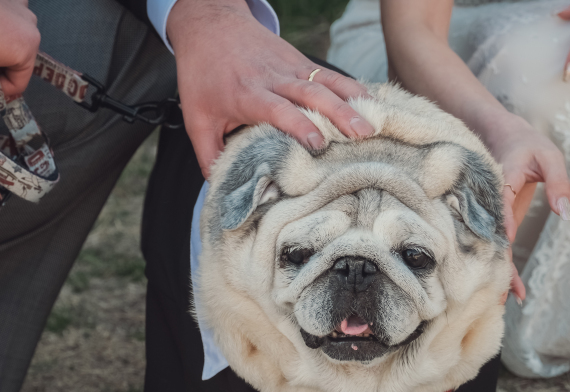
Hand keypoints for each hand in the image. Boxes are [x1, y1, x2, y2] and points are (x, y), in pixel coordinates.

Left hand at [167, 0, 374, 176]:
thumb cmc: (202, 73)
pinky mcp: (300, 61)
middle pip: (311, 94)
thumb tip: (222, 189)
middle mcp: (273, 78)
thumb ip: (208, 154)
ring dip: (352, 101)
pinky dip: (351, 88)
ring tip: (374, 122)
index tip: (318, 144)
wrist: (209, 23)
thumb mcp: (195, 116)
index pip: (277, 109)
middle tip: (362, 135)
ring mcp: (290, 66)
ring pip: (326, 82)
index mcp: (247, 94)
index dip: (298, 125)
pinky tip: (371, 103)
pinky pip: (329, 75)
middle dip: (339, 114)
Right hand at [479, 113, 569, 300]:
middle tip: (503, 290)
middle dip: (500, 260)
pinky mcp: (497, 219)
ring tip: (506, 301)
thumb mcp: (550, 157)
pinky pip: (499, 244)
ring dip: (501, 271)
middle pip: (494, 233)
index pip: (501, 201)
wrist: (501, 136)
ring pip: (494, 244)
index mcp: (501, 178)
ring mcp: (492, 212)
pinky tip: (512, 289)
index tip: (506, 238)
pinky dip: (505, 265)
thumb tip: (565, 214)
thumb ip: (559, 183)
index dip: (503, 218)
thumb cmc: (529, 145)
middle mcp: (491, 199)